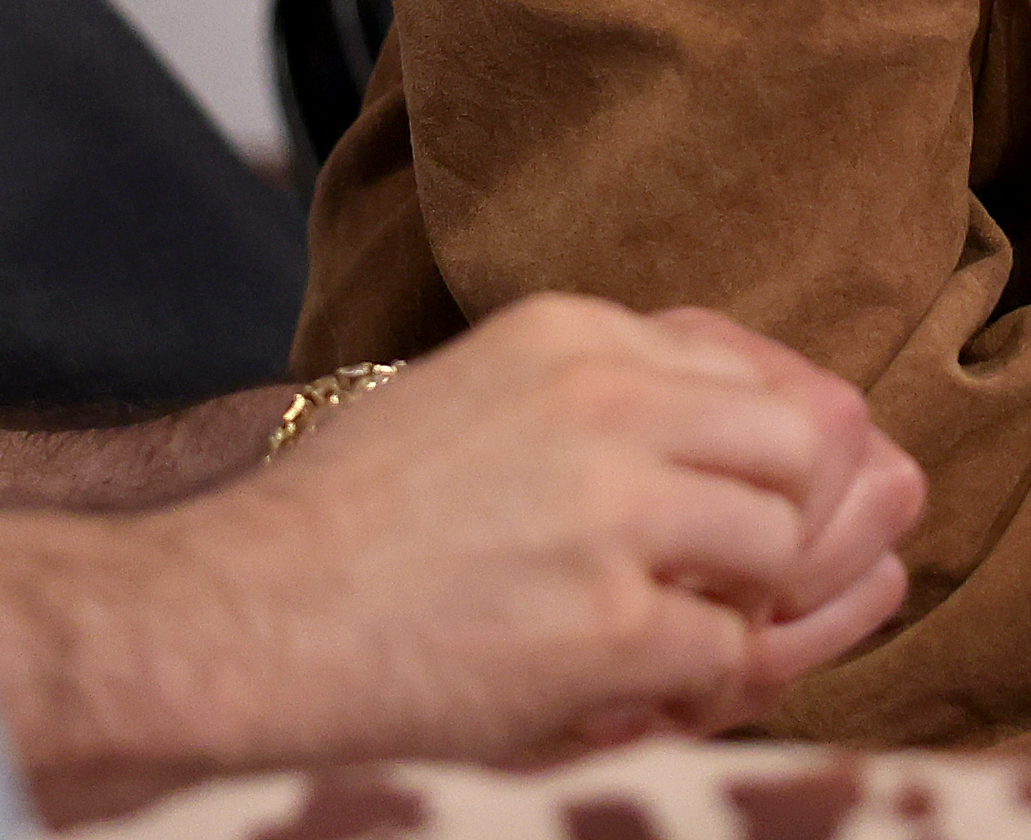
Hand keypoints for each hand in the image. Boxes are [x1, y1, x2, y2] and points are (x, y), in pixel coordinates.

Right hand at [176, 294, 926, 765]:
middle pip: (799, 442)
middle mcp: (606, 400)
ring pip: (781, 544)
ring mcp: (610, 511)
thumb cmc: (340, 524)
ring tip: (683, 637)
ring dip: (747, 604)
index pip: (750, 368)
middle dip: (786, 517)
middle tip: (733, 579)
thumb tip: (734, 429)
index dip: (758, 452)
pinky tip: (645, 696)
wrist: (231, 620)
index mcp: (574, 333)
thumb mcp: (472, 395)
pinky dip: (704, 685)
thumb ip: (594, 394)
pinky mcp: (603, 624)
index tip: (730, 506)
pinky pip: (728, 651)